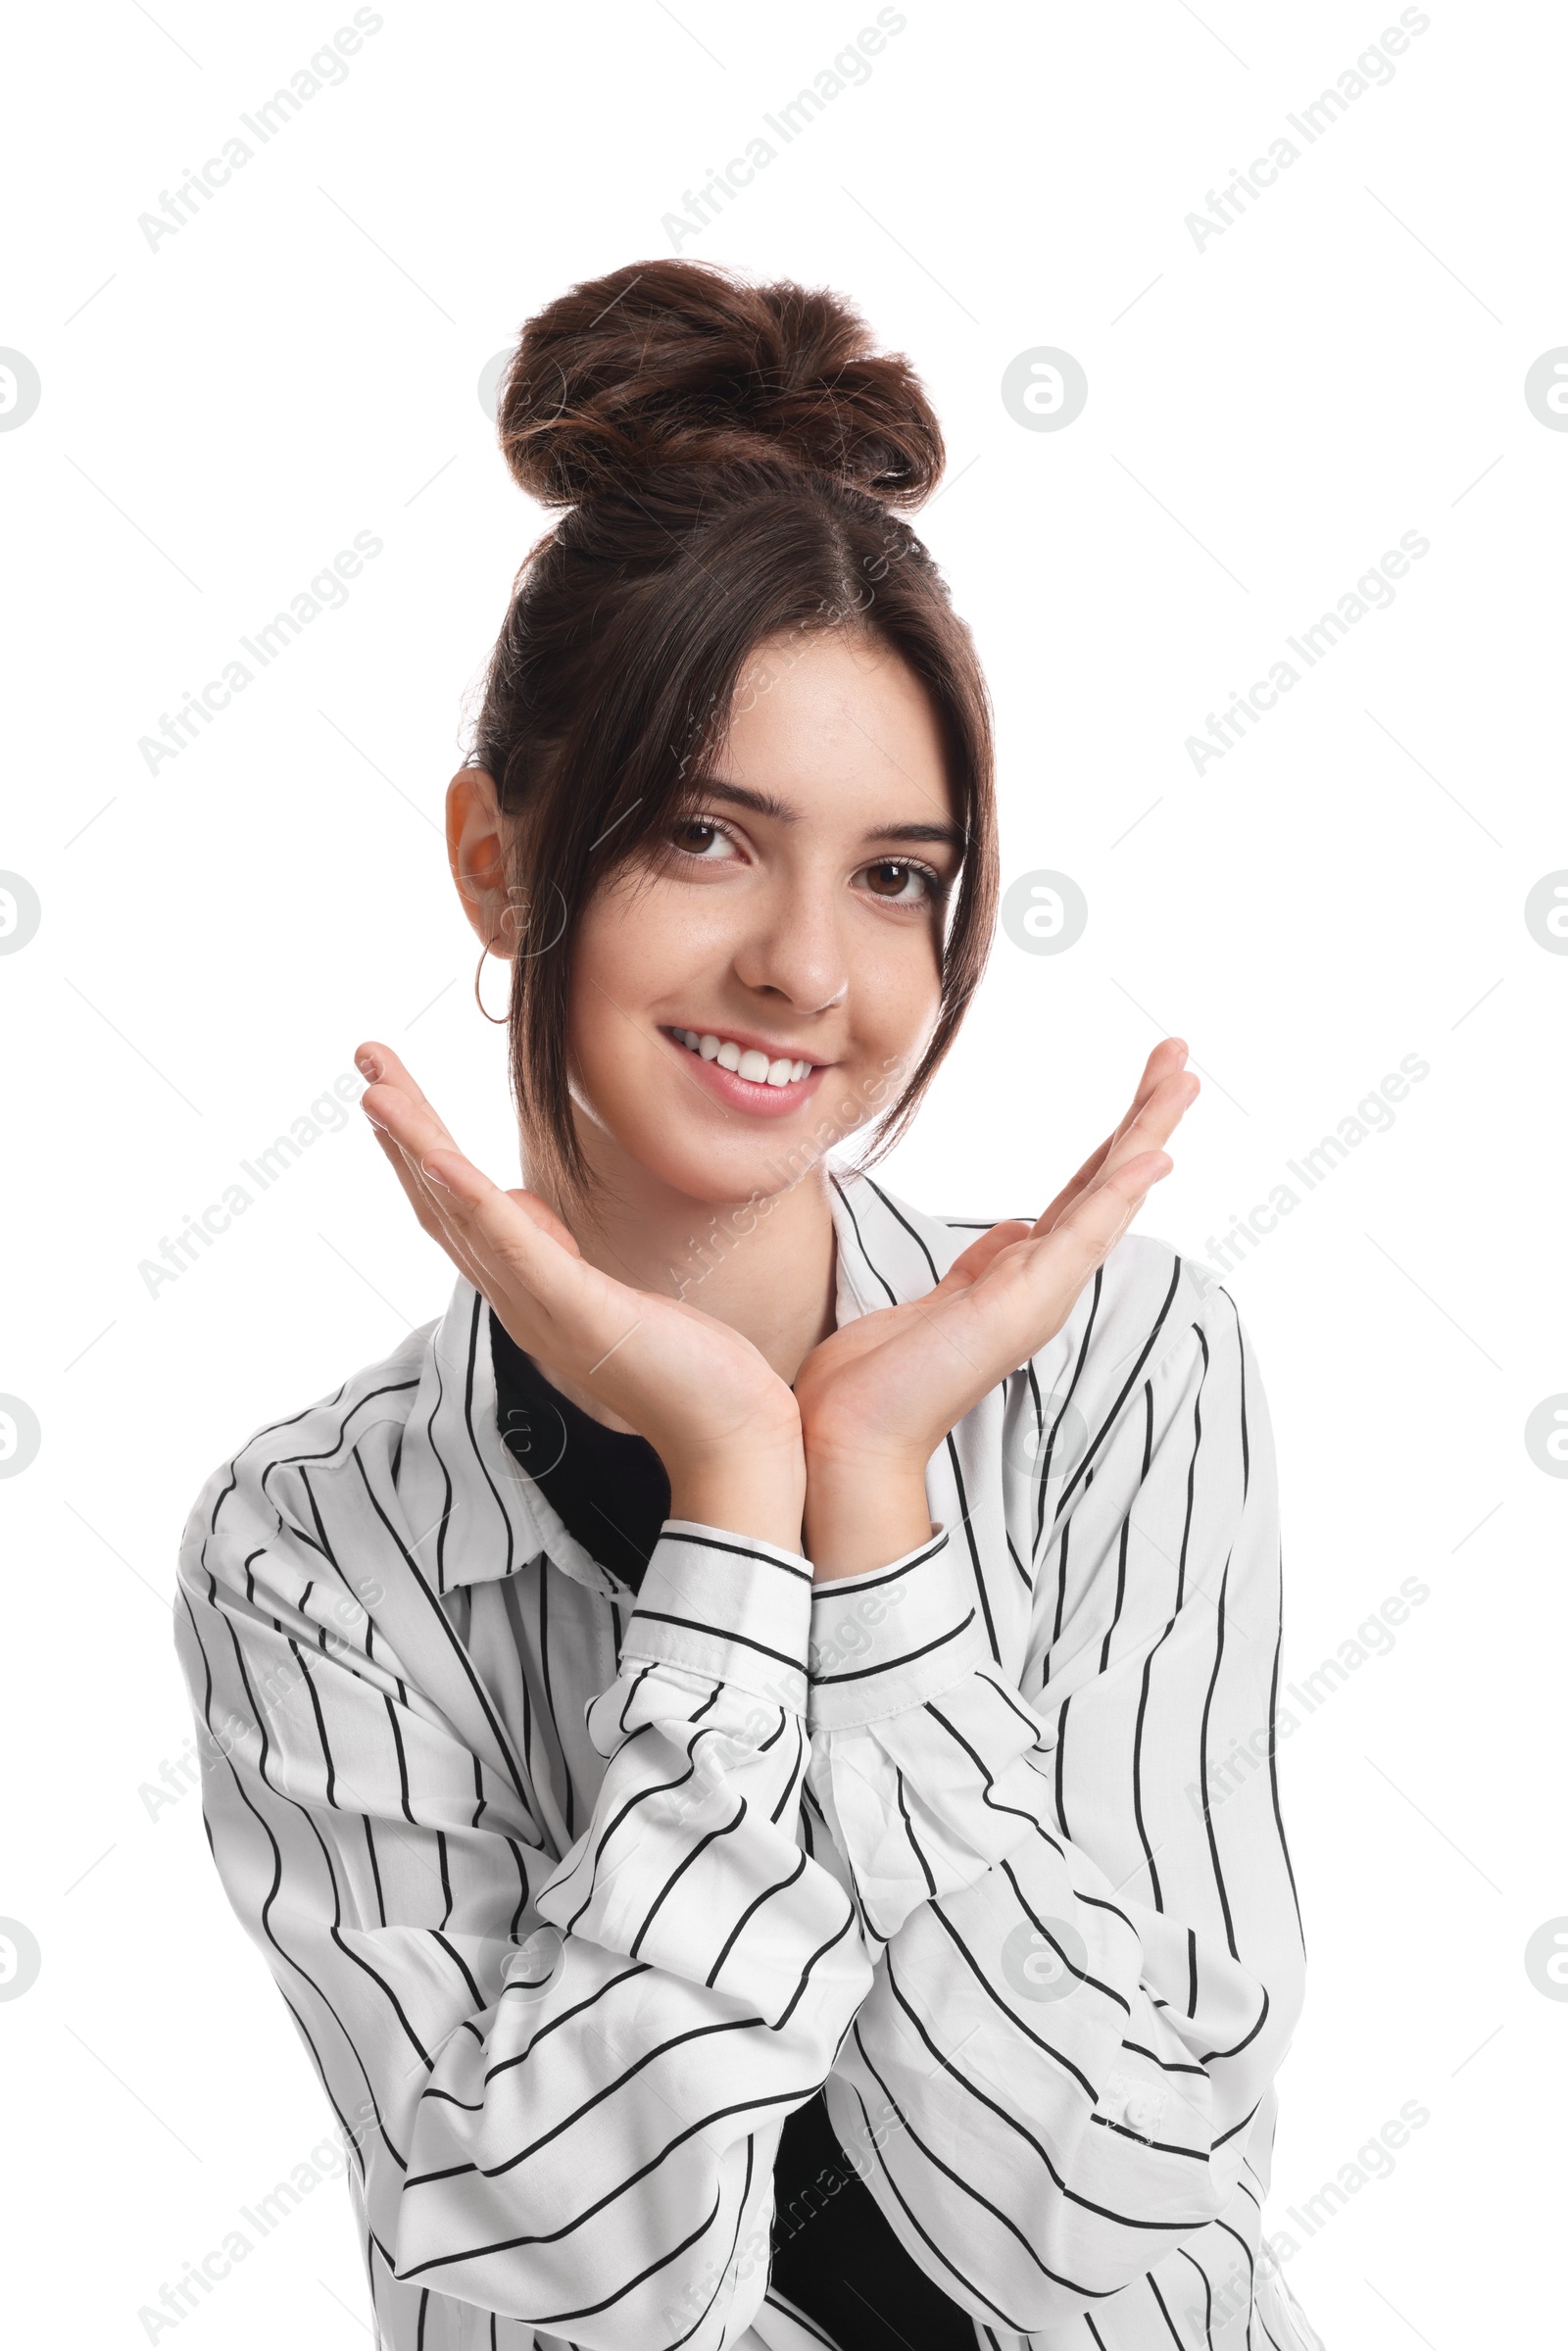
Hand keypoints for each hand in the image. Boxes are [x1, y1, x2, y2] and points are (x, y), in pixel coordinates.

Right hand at [354, 1042, 804, 1546]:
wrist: (730, 1438)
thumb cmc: (685, 1368)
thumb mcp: (606, 1292)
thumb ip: (556, 1255)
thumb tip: (520, 1206)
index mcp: (524, 1292)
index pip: (454, 1209)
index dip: (416, 1147)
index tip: (391, 1087)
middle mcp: (518, 1302)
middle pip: (439, 1203)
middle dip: (400, 1129)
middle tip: (367, 1057)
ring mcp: (543, 1308)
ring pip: (462, 1216)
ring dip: (415, 1150)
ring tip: (377, 1090)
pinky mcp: (580, 1312)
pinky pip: (514, 1248)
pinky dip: (471, 1200)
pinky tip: (438, 1158)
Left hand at [795, 1039, 1197, 1577]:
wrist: (847, 1435)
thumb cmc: (877, 1379)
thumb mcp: (937, 1298)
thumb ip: (984, 1263)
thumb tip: (1017, 1228)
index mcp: (1022, 1276)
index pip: (1083, 1192)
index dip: (1116, 1140)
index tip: (1147, 1087)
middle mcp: (1043, 1283)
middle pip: (1107, 1183)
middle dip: (1146, 1117)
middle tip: (1180, 1056)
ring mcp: (1041, 1294)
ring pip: (1108, 1198)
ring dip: (1148, 1135)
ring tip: (1182, 1079)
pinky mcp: (1024, 1306)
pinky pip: (1083, 1237)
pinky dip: (1120, 1194)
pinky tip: (1154, 1155)